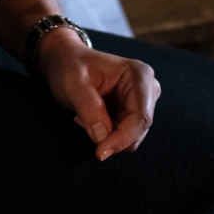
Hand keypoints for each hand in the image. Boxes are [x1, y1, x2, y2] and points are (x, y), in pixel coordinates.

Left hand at [37, 28, 159, 160]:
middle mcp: (147, 88)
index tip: (100, 152)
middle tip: (83, 121)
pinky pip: (123, 134)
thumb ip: (89, 109)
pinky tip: (92, 117)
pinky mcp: (132, 111)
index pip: (141, 117)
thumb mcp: (74, 83)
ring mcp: (141, 100)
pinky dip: (106, 133)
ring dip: (107, 134)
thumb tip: (103, 137)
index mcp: (139, 75)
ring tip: (86, 115)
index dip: (122, 138)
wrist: (66, 60)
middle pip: (139, 129)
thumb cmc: (70, 65)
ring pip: (132, 135)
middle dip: (111, 135)